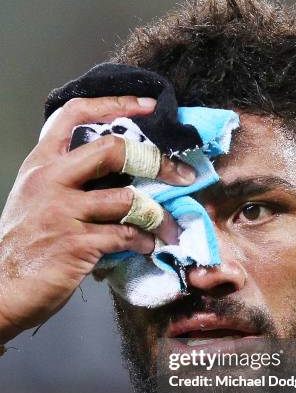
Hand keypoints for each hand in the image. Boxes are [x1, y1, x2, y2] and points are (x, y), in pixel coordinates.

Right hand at [0, 96, 194, 342]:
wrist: (0, 289)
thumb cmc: (23, 246)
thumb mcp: (36, 201)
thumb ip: (69, 183)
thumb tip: (119, 180)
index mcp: (41, 164)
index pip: (74, 114)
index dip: (114, 104)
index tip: (148, 107)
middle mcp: (50, 180)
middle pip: (112, 150)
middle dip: (156, 161)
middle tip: (181, 175)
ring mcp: (62, 211)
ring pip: (127, 198)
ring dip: (158, 215)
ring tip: (167, 227)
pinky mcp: (76, 243)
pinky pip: (125, 235)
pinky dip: (143, 241)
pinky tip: (146, 246)